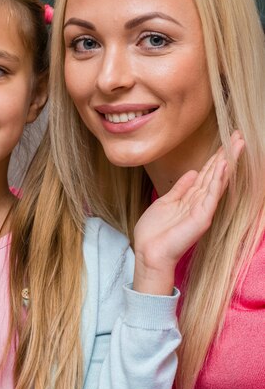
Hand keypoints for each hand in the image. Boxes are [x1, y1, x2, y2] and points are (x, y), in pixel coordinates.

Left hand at [133, 132, 243, 294]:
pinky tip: (224, 165)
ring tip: (237, 144)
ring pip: (217, 180)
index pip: (206, 174)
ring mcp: (203, 209)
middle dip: (226, 154)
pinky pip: (212, 194)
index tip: (226, 141)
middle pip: (215, 174)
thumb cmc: (154, 232)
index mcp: (191, 198)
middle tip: (239, 136)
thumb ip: (180, 189)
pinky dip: (218, 179)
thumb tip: (192, 173)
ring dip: (227, 161)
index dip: (215, 157)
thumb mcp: (165, 203)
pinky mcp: (202, 217)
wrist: (149, 252)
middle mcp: (200, 202)